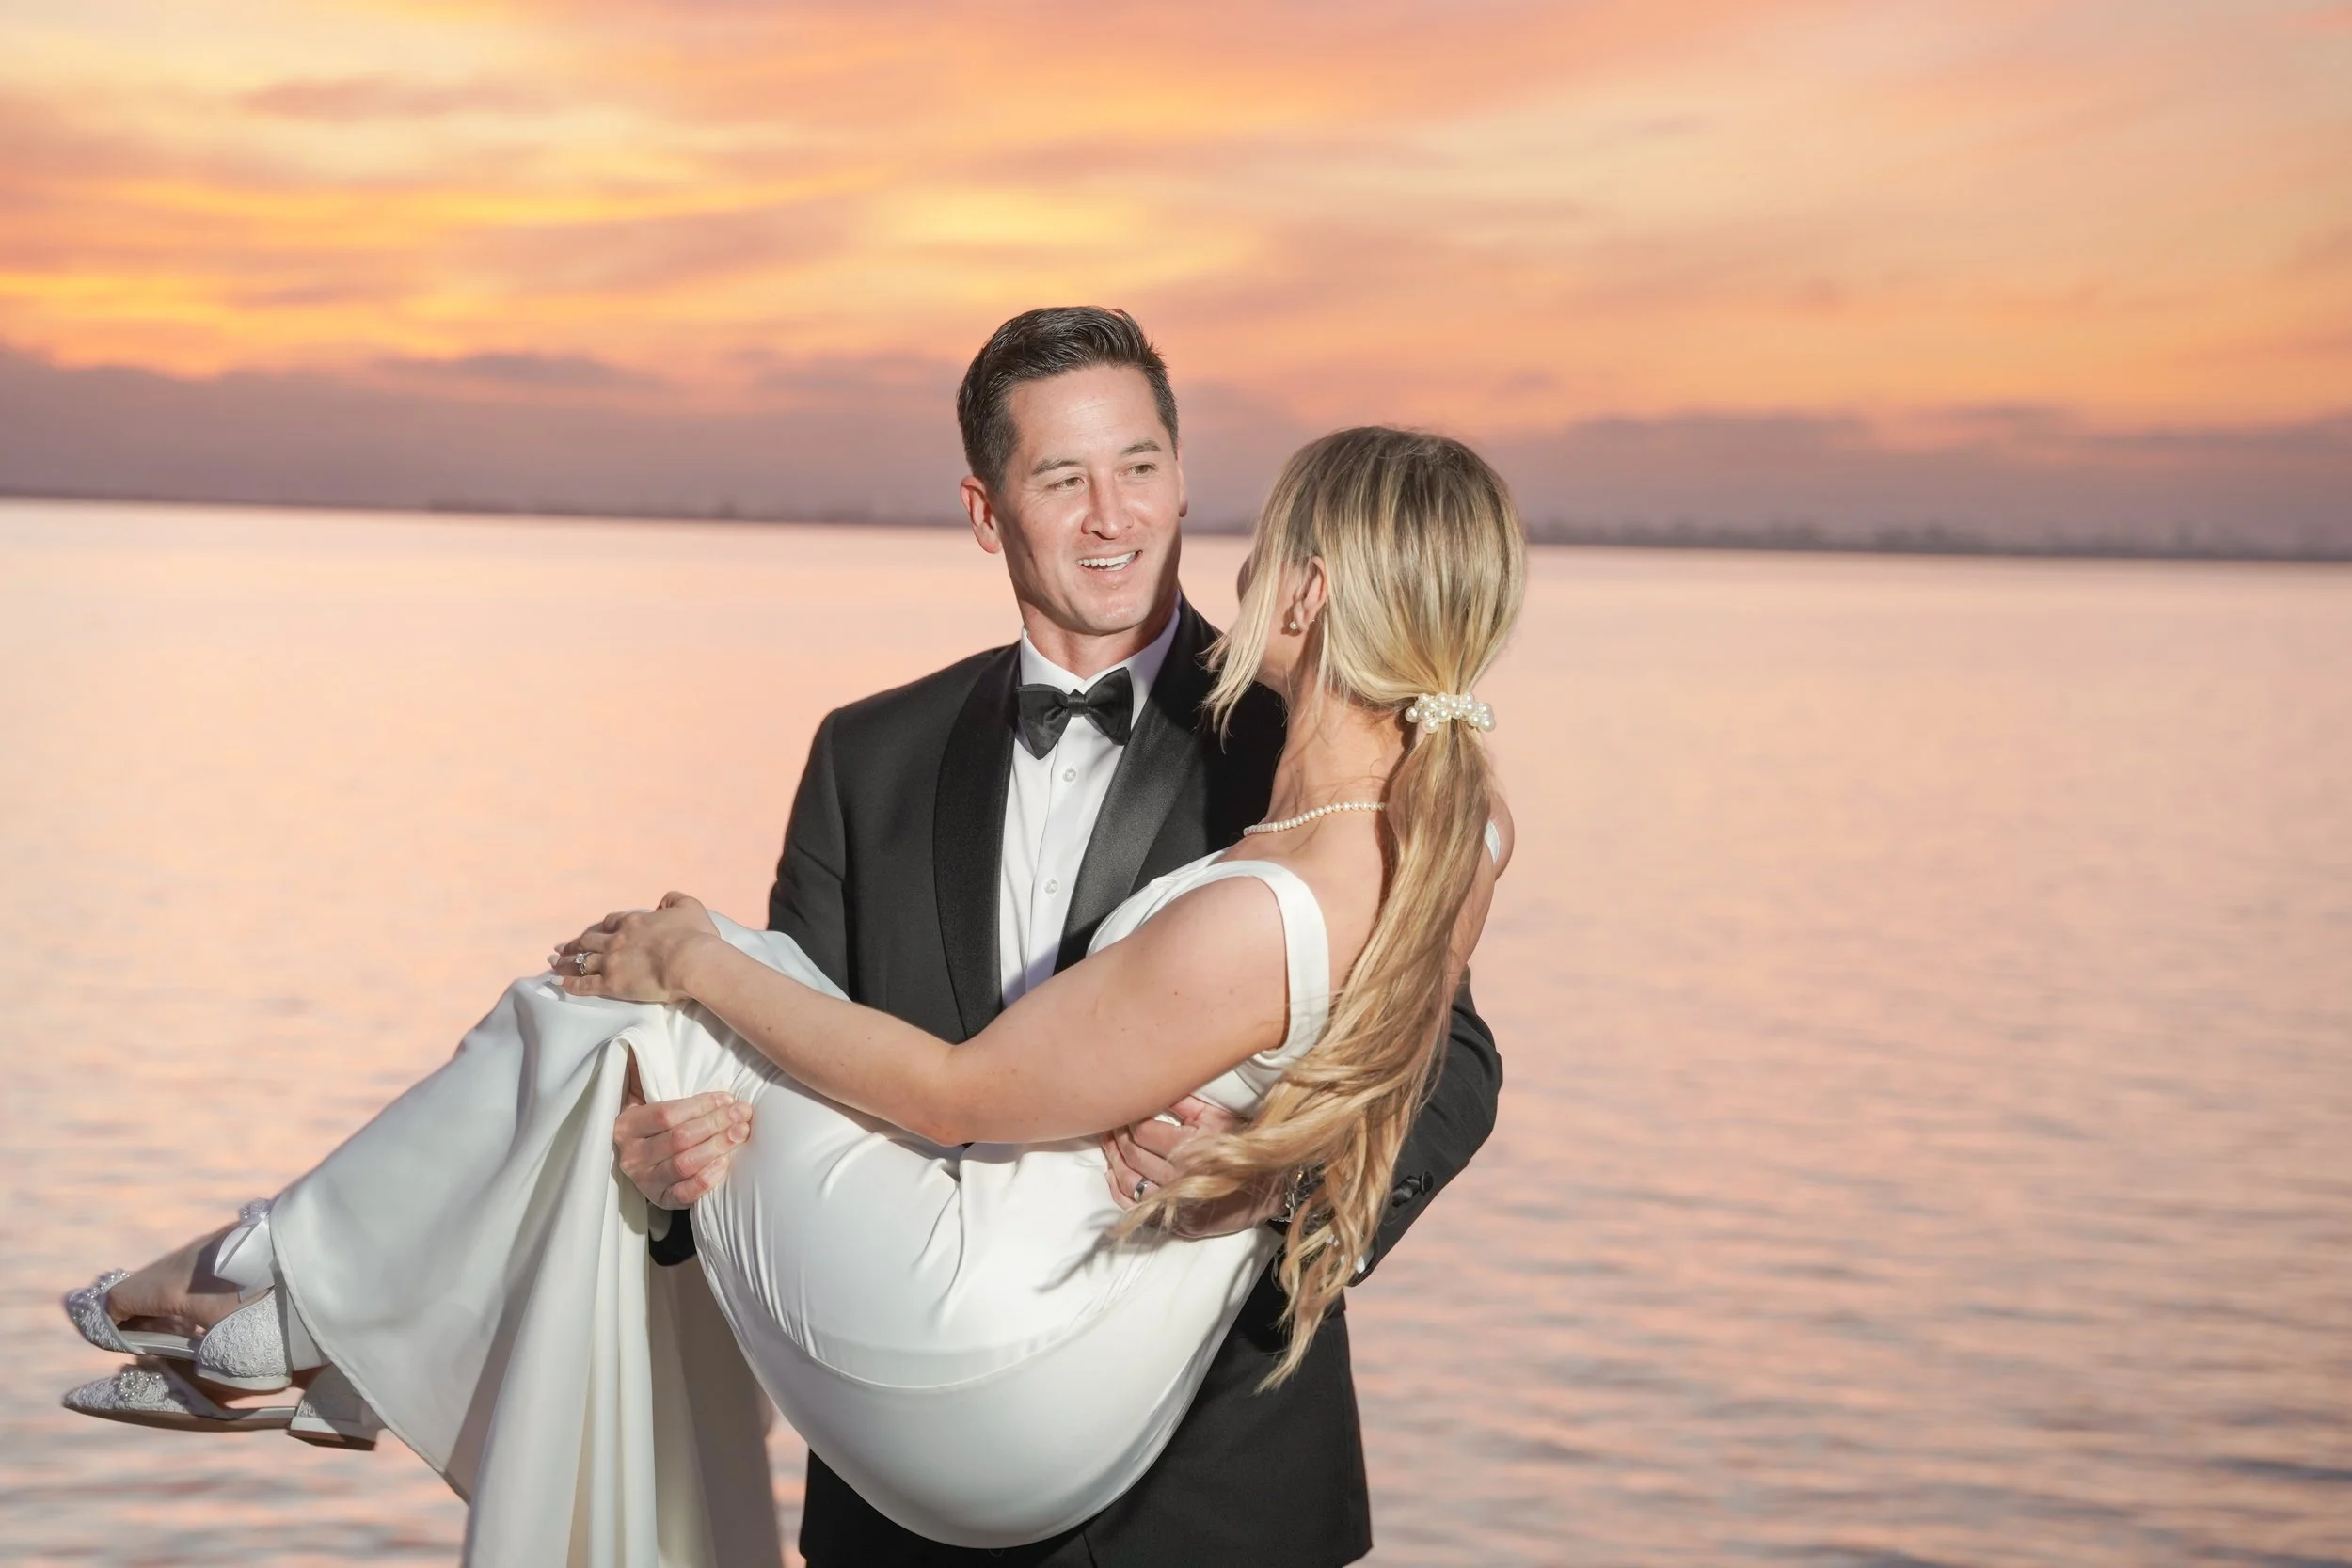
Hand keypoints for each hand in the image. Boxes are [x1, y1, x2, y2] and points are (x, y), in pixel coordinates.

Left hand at [550, 892, 720, 1002]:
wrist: (691, 960)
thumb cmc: (695, 935)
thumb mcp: (690, 907)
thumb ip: (675, 899)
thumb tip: (665, 899)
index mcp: (634, 922)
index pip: (612, 922)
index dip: (602, 927)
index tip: (595, 930)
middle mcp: (618, 939)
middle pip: (589, 940)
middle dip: (575, 944)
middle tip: (561, 947)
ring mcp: (612, 962)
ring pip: (582, 960)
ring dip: (566, 961)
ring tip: (553, 963)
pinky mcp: (611, 984)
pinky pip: (585, 984)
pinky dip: (572, 983)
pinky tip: (560, 983)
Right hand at [614, 1066, 751, 1208]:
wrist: (641, 1159)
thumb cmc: (653, 1121)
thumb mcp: (643, 1095)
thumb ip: (646, 1072)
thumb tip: (645, 1039)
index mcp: (627, 1125)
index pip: (666, 1114)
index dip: (700, 1106)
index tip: (728, 1098)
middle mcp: (632, 1155)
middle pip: (679, 1139)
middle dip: (716, 1124)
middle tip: (743, 1115)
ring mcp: (644, 1181)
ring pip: (684, 1164)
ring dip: (717, 1148)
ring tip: (741, 1133)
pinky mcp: (659, 1200)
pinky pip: (684, 1194)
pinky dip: (706, 1180)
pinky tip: (725, 1164)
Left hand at [1101, 1096, 1283, 1238]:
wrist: (1270, 1187)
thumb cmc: (1245, 1145)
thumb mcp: (1218, 1116)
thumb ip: (1184, 1101)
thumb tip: (1154, 1083)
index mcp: (1188, 1148)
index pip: (1142, 1130)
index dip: (1128, 1117)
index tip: (1123, 1106)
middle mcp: (1178, 1178)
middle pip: (1132, 1153)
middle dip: (1117, 1134)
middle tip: (1111, 1120)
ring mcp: (1175, 1203)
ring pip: (1128, 1180)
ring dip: (1113, 1159)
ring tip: (1108, 1142)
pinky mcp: (1174, 1221)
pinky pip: (1135, 1206)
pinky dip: (1118, 1189)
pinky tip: (1112, 1172)